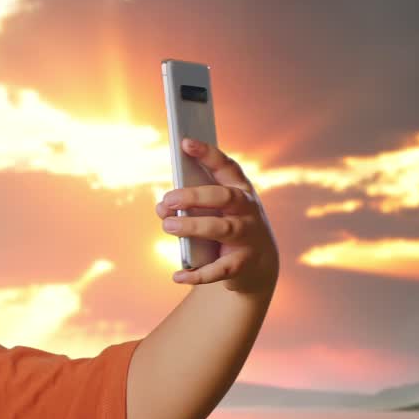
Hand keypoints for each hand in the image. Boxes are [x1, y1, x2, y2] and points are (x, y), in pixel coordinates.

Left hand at [155, 138, 279, 294]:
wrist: (256, 265)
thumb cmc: (226, 228)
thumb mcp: (213, 212)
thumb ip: (188, 206)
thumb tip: (162, 208)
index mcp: (240, 190)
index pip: (226, 166)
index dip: (207, 153)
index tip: (185, 142)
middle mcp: (247, 210)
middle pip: (223, 197)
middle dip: (194, 196)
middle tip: (167, 200)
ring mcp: (248, 237)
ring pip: (221, 229)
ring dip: (192, 227)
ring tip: (168, 227)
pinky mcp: (243, 264)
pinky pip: (219, 269)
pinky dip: (197, 273)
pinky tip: (177, 275)